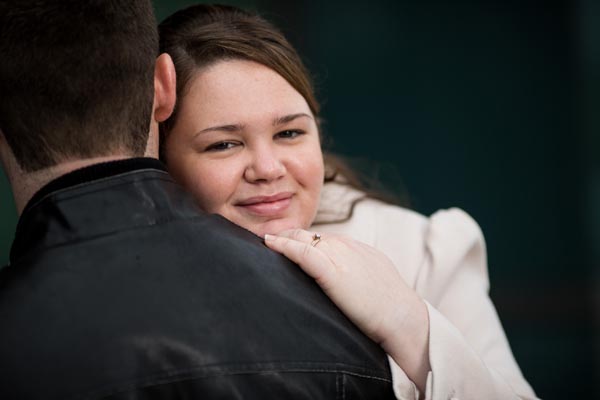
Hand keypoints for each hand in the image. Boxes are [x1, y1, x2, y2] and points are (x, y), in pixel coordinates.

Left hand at [264, 229, 430, 389]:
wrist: (403, 317)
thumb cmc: (390, 306)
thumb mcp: (372, 279)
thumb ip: (354, 275)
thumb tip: (342, 284)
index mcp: (355, 248)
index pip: (322, 238)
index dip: (302, 240)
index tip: (285, 243)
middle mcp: (345, 246)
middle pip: (309, 235)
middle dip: (288, 235)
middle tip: (268, 238)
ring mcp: (339, 256)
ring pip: (302, 239)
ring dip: (282, 238)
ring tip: (264, 240)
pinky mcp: (332, 270)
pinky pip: (302, 252)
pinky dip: (284, 246)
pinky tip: (269, 243)